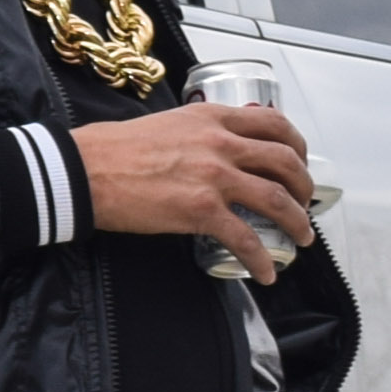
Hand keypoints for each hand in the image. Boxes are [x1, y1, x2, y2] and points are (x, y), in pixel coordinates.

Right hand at [77, 102, 317, 259]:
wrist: (86, 170)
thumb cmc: (115, 149)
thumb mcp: (167, 124)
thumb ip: (197, 133)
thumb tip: (210, 150)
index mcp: (213, 119)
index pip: (274, 124)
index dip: (297, 146)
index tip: (298, 163)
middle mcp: (221, 143)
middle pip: (284, 162)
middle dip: (303, 187)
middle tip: (304, 203)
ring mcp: (214, 177)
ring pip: (275, 199)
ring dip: (296, 222)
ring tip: (301, 238)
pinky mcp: (201, 210)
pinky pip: (245, 238)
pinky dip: (261, 259)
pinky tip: (266, 272)